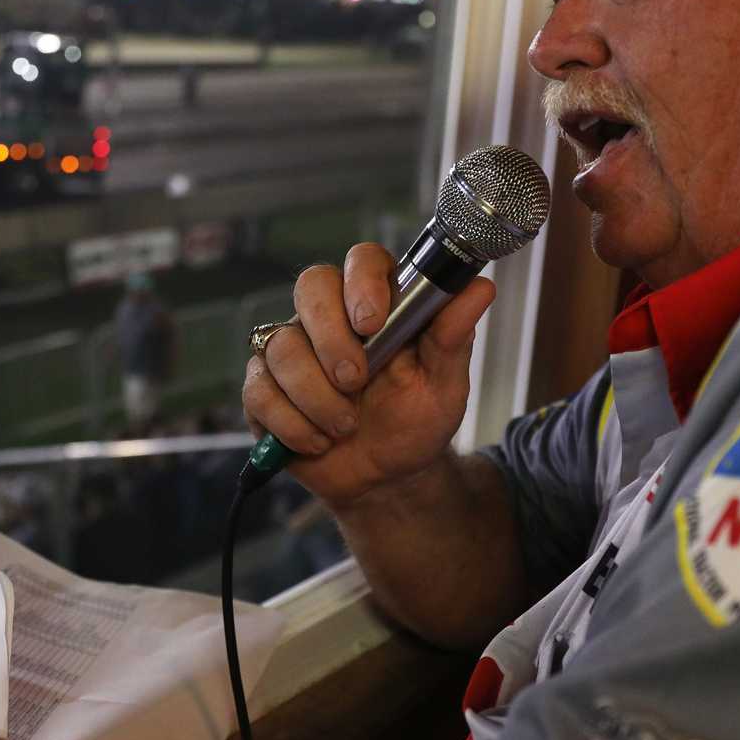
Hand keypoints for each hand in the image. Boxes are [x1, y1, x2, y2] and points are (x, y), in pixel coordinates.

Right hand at [242, 242, 493, 506]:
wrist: (386, 480)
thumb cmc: (415, 422)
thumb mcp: (443, 385)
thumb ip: (452, 337)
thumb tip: (480, 288)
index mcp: (377, 304)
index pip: (362, 260)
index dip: (362, 282)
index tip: (372, 322)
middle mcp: (329, 317)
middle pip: (310, 287)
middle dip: (330, 338)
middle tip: (355, 381)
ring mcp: (291, 350)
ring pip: (281, 347)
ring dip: (316, 396)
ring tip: (345, 428)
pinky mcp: (263, 389)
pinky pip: (259, 392)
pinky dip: (292, 424)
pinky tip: (317, 442)